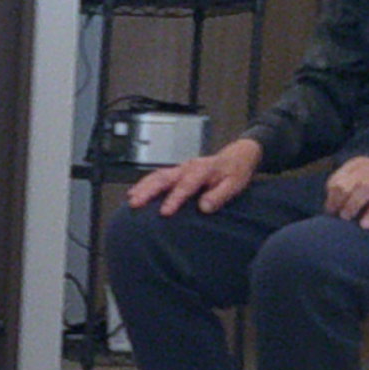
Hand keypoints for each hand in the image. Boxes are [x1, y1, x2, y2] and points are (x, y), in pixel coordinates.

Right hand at [124, 137, 262, 216]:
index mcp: (202, 170)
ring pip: (157, 175)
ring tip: (131, 199)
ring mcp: (180, 169)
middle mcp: (187, 168)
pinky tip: (134, 193)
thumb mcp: (234, 185)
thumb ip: (219, 196)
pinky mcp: (176, 172)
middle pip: (164, 178)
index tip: (164, 212)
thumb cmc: (235, 172)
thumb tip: (203, 207)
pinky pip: (157, 176)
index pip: (185, 186)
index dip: (174, 199)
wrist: (237, 157)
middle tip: (135, 203)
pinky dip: (144, 184)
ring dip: (142, 187)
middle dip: (148, 191)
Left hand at [323, 147, 368, 226]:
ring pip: (359, 193)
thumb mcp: (365, 173)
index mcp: (358, 164)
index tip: (332, 208)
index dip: (330, 197)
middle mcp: (368, 169)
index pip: (335, 181)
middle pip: (343, 186)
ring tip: (348, 218)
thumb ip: (349, 183)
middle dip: (336, 203)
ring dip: (350, 208)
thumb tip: (331, 206)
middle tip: (338, 216)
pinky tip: (365, 225)